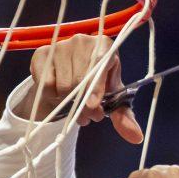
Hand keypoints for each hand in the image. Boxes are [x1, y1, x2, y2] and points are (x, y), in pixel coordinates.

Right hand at [18, 33, 143, 143]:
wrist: (69, 73)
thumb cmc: (98, 83)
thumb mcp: (113, 97)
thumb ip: (124, 115)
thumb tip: (136, 137)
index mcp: (105, 46)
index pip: (99, 65)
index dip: (96, 87)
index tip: (94, 106)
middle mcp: (82, 40)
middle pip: (80, 80)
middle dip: (84, 105)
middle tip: (88, 118)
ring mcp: (60, 45)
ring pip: (63, 85)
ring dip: (69, 104)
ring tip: (75, 107)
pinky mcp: (41, 54)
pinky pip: (45, 84)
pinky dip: (52, 96)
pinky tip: (59, 94)